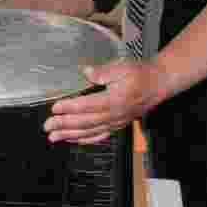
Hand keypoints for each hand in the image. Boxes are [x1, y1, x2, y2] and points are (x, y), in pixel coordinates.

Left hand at [44, 60, 167, 143]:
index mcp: (116, 100)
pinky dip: (85, 139)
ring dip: (70, 135)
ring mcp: (116, 122)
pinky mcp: (117, 125)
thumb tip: (85, 72)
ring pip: (90, 132)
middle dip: (65, 125)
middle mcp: (115, 114)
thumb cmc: (141, 74)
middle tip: (48, 126)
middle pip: (86, 122)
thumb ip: (103, 71)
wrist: (158, 84)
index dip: (70, 108)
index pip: (88, 105)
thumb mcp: (122, 67)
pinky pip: (99, 136)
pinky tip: (73, 139)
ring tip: (54, 137)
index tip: (55, 107)